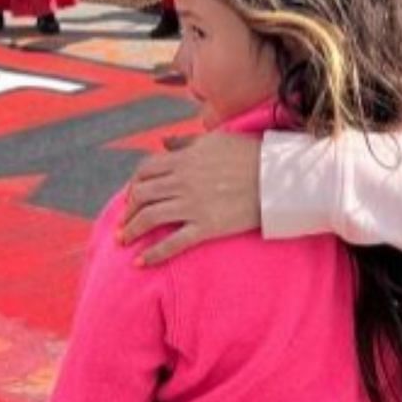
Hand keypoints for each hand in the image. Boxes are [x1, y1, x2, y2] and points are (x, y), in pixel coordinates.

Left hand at [118, 131, 263, 265]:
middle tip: (124, 222)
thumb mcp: (215, 139)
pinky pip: (173, 243)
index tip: (132, 196)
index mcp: (184, 159)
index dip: (133, 184)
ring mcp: (193, 205)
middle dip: (128, 210)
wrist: (277, 177)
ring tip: (123, 241)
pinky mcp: (206, 227)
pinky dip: (154, 254)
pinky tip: (140, 262)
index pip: (144, 170)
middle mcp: (183, 182)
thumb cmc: (249, 154)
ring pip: (150, 218)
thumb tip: (163, 142)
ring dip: (132, 230)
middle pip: (142, 195)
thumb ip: (186, 142)